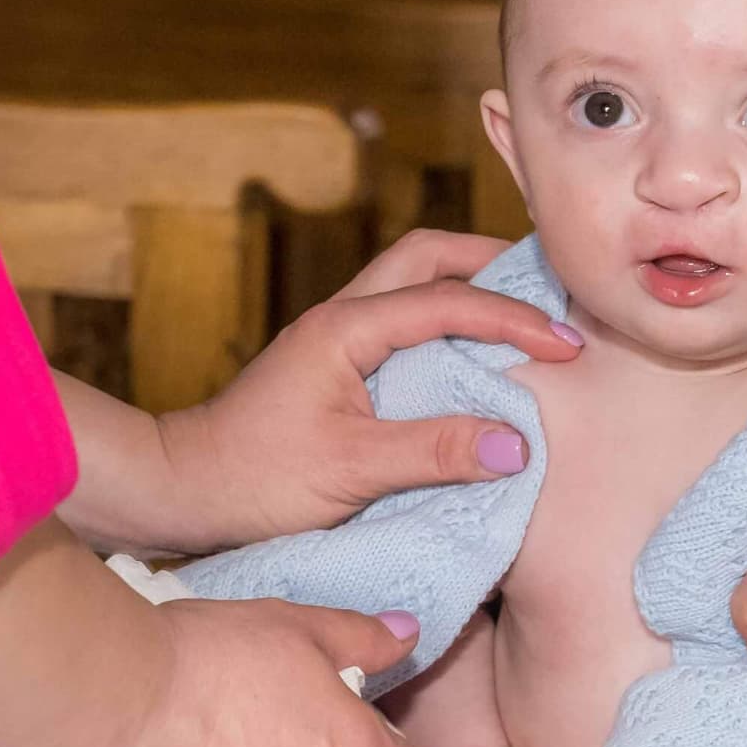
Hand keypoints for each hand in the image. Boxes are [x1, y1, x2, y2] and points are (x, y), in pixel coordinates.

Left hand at [157, 229, 581, 551]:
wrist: (182, 490)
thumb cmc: (253, 478)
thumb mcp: (351, 470)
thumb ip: (434, 451)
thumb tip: (516, 444)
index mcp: (345, 328)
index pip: (447, 301)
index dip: (513, 319)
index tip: (565, 344)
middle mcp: (341, 317)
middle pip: (427, 257)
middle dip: (492, 263)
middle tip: (548, 290)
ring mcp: (336, 338)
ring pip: (412, 284)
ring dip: (469, 290)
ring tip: (524, 318)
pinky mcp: (335, 365)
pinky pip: (402, 324)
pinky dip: (446, 326)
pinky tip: (474, 361)